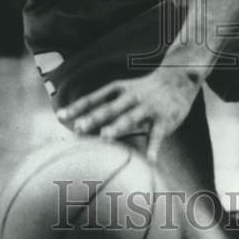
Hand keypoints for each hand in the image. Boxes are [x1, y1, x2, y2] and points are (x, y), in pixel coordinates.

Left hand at [56, 68, 201, 162]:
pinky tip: (150, 160)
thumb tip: (77, 124)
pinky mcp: (164, 119)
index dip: (77, 107)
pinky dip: (154, 147)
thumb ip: (104, 105)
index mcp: (118, 90)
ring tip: (104, 137)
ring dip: (117, 127)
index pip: (93, 98)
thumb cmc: (143, 89)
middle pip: (108, 108)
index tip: (60, 116)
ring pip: (130, 118)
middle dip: (93, 118)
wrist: (178, 78)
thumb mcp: (123, 90)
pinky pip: (157, 135)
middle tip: (78, 128)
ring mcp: (147, 108)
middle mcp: (130, 97)